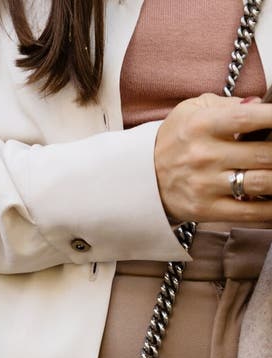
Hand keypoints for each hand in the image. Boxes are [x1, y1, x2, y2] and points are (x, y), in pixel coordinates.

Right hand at [154, 93, 271, 223]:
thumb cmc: (174, 141)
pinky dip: (271, 209)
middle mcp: (205, 156)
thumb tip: (260, 103)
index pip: (251, 118)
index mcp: (203, 126)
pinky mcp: (206, 211)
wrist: (141, 178)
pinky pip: (249, 212)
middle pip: (265, 155)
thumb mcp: (192, 110)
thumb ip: (227, 105)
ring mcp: (206, 186)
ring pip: (261, 184)